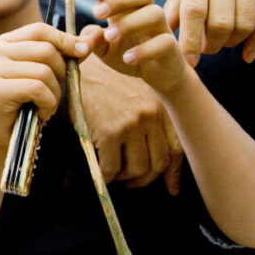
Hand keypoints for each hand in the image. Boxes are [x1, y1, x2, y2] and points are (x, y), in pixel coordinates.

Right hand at [0, 23, 89, 144]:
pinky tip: (41, 112)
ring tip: (47, 104)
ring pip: (43, 71)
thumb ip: (67, 52)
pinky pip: (37, 89)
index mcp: (7, 42)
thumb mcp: (49, 71)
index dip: (64, 39)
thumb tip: (92, 38)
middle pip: (45, 50)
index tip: (83, 51)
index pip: (40, 30)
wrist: (7, 132)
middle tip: (56, 89)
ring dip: (54, 93)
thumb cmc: (30, 100)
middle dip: (61, 71)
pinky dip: (47, 103)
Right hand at [75, 53, 183, 193]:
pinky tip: (101, 171)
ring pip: (138, 168)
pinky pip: (112, 167)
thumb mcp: (135, 90)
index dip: (174, 172)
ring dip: (127, 177)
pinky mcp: (109, 131)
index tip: (171, 187)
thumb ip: (151, 116)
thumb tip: (163, 156)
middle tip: (133, 181)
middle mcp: (151, 114)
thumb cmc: (104, 79)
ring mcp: (131, 123)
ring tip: (116, 174)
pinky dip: (107, 175)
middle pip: (159, 161)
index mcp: (161, 104)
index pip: (177, 147)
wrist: (77, 66)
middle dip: (147, 178)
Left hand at [88, 0, 190, 94]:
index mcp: (130, 8)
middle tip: (97, 13)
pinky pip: (164, 42)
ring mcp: (162, 29)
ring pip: (155, 13)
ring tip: (110, 37)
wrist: (158, 76)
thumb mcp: (104, 49)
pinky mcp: (172, 49)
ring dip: (129, 23)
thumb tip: (85, 36)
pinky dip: (144, 50)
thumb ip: (93, 40)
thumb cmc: (128, 53)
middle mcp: (148, 13)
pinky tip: (127, 58)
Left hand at [164, 0, 254, 65]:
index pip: (194, 10)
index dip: (191, 40)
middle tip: (204, 49)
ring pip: (245, 24)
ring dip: (232, 43)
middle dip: (211, 45)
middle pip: (221, 22)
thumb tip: (163, 33)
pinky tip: (248, 54)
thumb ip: (176, 2)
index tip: (188, 61)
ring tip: (222, 44)